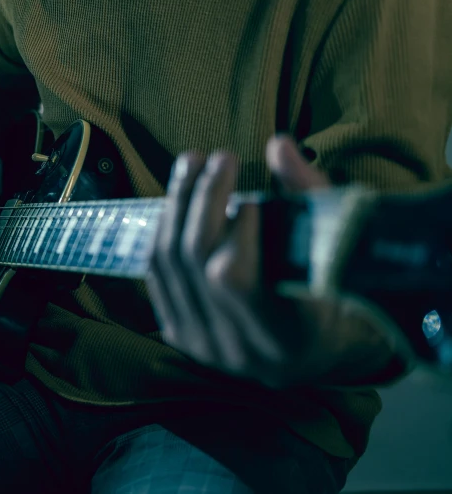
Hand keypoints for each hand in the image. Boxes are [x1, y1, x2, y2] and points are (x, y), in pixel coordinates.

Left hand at [145, 136, 336, 387]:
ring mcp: (201, 345)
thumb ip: (310, 197)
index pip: (232, 278)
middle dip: (204, 198)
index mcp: (283, 338)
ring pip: (168, 262)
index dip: (236, 230)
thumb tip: (279, 146)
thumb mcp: (338, 251)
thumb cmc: (335, 294)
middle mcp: (235, 349)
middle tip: (221, 158)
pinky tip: (179, 198)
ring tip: (194, 163)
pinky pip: (157, 274)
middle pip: (194, 260)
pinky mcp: (180, 334)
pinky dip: (165, 229)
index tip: (253, 198)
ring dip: (177, 203)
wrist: (315, 349)